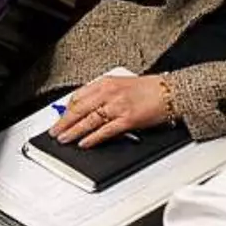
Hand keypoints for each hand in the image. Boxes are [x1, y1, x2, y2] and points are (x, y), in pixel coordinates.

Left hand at [51, 75, 173, 147]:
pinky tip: (84, 143)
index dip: (66, 109)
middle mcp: (109, 92)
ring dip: (73, 131)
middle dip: (64, 122)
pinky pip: (105, 130)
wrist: (170, 92)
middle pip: (79, 108)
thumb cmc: (149, 89)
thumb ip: (103, 93)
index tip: (60, 117)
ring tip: (64, 139)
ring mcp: (118, 106)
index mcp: (106, 82)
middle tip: (54, 131)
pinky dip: (92, 138)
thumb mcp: (121, 84)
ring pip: (89, 120)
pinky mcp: (127, 119)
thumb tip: (86, 107)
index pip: (78, 96)